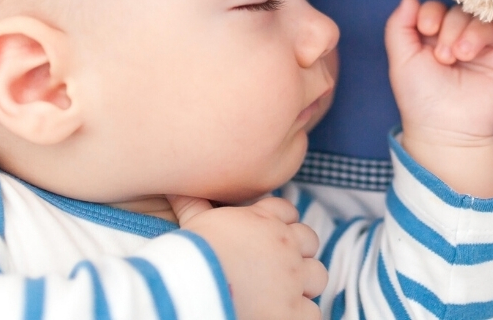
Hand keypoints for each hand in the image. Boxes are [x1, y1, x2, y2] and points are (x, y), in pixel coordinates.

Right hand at [169, 195, 326, 319]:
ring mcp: (293, 277)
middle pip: (309, 241)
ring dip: (305, 284)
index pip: (288, 211)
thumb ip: (193, 203)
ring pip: (318, 276)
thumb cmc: (193, 254)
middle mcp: (285, 245)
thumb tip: (175, 186)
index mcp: (264, 220)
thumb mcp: (194, 223)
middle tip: (278, 267)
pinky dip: (301, 315)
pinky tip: (283, 315)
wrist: (196, 288)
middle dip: (299, 252)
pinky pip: (312, 312)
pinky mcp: (293, 310)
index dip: (282, 223)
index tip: (269, 237)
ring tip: (284, 293)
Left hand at [385, 0, 492, 197]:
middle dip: (454, 27)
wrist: (446, 130)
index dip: (434, 12)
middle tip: (445, 56)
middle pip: (466, 10)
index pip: (441, 7)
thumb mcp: (401, 59)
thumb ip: (399, 26)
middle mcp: (466, 37)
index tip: (426, 29)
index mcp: (439, 35)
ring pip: (491, 18)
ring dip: (477, 31)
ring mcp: (492, 48)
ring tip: (464, 55)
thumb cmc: (421, 98)